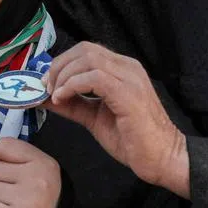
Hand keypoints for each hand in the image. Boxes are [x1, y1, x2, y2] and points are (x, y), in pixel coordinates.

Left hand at [43, 42, 189, 198]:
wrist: (162, 158)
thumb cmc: (133, 140)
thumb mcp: (94, 117)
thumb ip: (72, 104)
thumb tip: (45, 97)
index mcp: (122, 70)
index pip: (86, 51)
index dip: (61, 63)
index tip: (45, 83)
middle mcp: (127, 68)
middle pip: (84, 49)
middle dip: (59, 66)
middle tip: (46, 87)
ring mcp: (130, 78)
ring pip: (88, 58)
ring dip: (64, 75)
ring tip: (54, 95)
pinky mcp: (128, 93)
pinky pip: (94, 77)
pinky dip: (72, 85)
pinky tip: (63, 99)